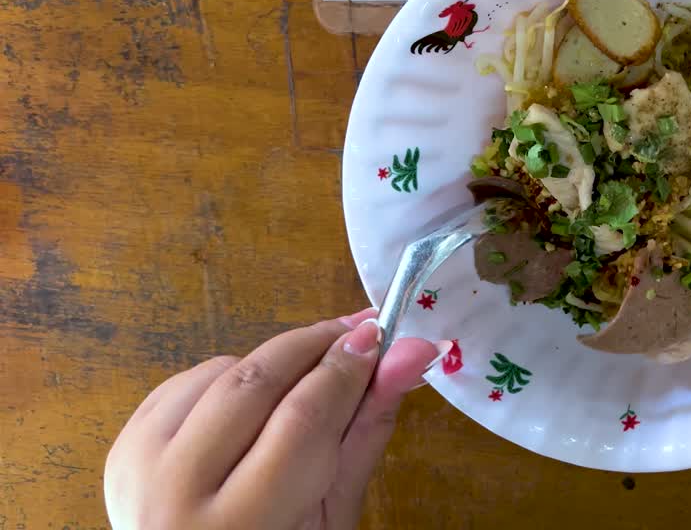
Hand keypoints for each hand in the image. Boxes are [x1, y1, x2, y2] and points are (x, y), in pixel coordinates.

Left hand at [105, 309, 451, 528]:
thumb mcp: (335, 512)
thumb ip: (368, 429)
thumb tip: (414, 351)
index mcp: (241, 524)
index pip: (303, 418)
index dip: (347, 366)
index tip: (381, 333)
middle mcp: (177, 493)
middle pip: (257, 383)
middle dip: (315, 345)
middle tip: (360, 331)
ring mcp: (140, 465)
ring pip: (222, 370)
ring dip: (274, 364)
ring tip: (309, 382)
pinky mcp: (125, 444)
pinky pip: (189, 378)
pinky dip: (231, 375)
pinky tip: (255, 406)